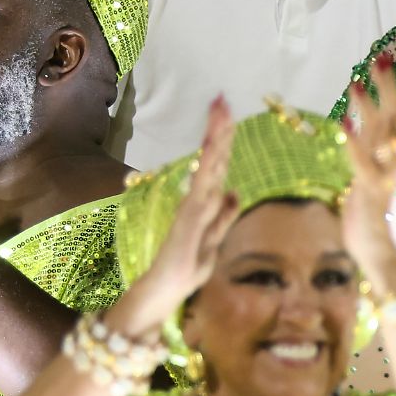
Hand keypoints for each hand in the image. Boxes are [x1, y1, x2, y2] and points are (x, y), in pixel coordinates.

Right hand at [109, 98, 240, 340]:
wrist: (159, 295)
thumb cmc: (183, 273)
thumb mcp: (213, 243)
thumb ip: (223, 219)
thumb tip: (236, 192)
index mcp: (204, 206)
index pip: (217, 168)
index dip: (223, 142)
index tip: (227, 114)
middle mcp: (196, 204)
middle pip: (212, 162)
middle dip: (218, 131)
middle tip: (222, 100)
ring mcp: (191, 214)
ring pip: (207, 173)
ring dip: (214, 145)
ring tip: (219, 116)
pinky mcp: (186, 227)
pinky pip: (200, 197)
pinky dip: (206, 175)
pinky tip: (212, 157)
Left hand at [340, 54, 395, 292]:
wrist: (380, 263)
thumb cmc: (369, 227)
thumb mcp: (365, 185)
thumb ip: (365, 159)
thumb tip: (358, 133)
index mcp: (388, 161)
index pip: (393, 118)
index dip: (389, 89)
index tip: (384, 60)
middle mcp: (391, 167)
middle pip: (393, 119)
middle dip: (387, 88)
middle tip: (382, 56)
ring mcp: (383, 181)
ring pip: (380, 139)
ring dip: (369, 110)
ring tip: (356, 83)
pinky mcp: (371, 198)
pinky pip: (362, 167)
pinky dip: (354, 145)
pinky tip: (344, 125)